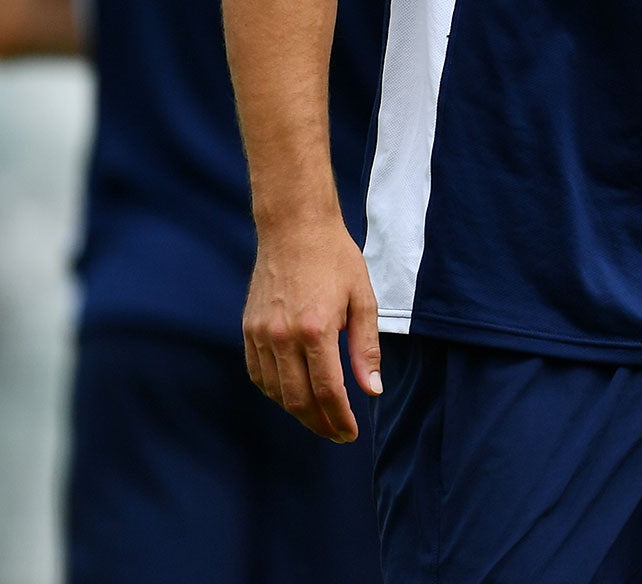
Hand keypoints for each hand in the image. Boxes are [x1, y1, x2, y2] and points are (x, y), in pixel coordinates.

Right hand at [242, 212, 381, 441]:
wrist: (295, 228)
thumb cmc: (336, 259)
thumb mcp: (363, 299)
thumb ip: (366, 348)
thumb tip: (372, 390)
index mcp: (316, 329)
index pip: (327, 390)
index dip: (340, 417)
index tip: (351, 432)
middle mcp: (283, 337)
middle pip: (298, 399)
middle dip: (320, 423)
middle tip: (338, 434)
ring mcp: (261, 334)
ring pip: (275, 391)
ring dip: (297, 411)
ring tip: (319, 417)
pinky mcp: (248, 329)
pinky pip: (258, 374)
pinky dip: (275, 392)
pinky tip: (292, 395)